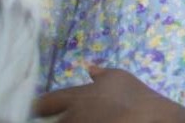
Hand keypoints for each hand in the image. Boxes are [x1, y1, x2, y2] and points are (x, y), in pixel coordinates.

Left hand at [34, 65, 181, 122]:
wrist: (150, 118)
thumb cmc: (135, 95)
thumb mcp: (119, 77)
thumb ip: (99, 73)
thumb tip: (87, 66)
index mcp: (75, 97)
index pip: (43, 104)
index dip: (36, 107)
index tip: (35, 109)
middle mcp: (72, 116)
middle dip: (54, 120)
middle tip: (60, 116)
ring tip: (80, 120)